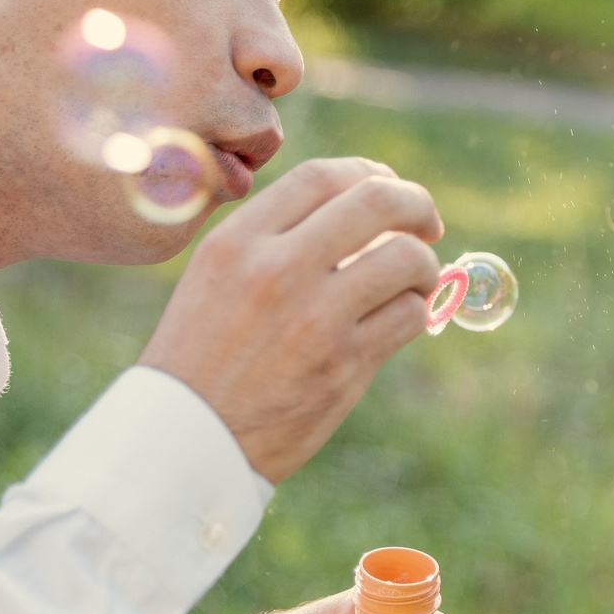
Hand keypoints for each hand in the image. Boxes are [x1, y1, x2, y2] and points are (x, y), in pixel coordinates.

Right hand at [141, 158, 444, 481]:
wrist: (185, 440)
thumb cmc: (202, 358)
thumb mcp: (214, 279)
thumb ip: (273, 240)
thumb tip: (359, 212)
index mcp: (237, 242)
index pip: (322, 177)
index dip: (368, 173)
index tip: (387, 186)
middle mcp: (276, 269)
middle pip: (376, 202)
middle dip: (416, 204)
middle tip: (428, 223)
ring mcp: (314, 317)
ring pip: (407, 257)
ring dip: (425, 265)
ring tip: (417, 281)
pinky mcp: (343, 365)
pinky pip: (409, 316)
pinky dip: (418, 311)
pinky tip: (405, 318)